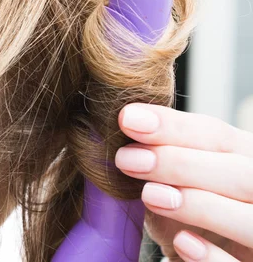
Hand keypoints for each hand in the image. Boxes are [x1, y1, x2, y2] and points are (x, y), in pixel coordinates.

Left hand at [114, 104, 252, 261]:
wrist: (202, 259)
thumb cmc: (189, 216)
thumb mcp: (174, 183)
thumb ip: (160, 157)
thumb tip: (127, 126)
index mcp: (246, 160)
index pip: (218, 136)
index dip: (174, 127)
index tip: (128, 119)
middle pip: (240, 173)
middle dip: (181, 163)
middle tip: (127, 159)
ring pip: (252, 220)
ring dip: (201, 205)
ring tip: (149, 195)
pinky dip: (214, 257)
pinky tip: (183, 243)